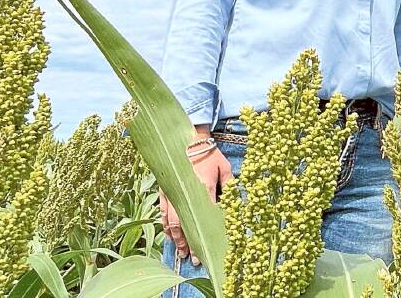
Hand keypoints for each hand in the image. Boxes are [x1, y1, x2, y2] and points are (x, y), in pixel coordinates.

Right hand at [159, 134, 231, 265]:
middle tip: (194, 259)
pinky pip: (163, 213)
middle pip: (186, 225)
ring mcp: (173, 193)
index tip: (209, 249)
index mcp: (204, 188)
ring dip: (177, 239)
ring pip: (172, 222)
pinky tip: (170, 236)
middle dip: (190, 243)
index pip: (206, 217)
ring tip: (182, 252)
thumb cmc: (209, 154)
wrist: (187, 140)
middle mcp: (186, 194)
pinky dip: (166, 226)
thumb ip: (230, 186)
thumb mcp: (225, 168)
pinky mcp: (165, 191)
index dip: (206, 234)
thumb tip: (236, 204)